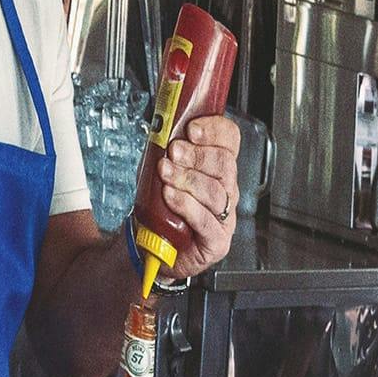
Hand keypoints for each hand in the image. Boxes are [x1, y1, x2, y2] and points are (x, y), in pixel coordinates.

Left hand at [139, 113, 240, 280]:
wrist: (147, 248)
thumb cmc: (157, 209)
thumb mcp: (157, 174)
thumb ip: (163, 153)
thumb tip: (159, 130)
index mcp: (218, 171)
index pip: (230, 142)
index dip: (215, 131)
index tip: (192, 128)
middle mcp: (227, 192)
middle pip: (225, 166)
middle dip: (198, 155)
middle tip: (175, 151)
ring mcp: (224, 218)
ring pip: (216, 192)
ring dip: (188, 178)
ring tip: (165, 172)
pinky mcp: (216, 242)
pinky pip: (207, 221)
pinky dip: (187, 205)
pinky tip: (171, 196)